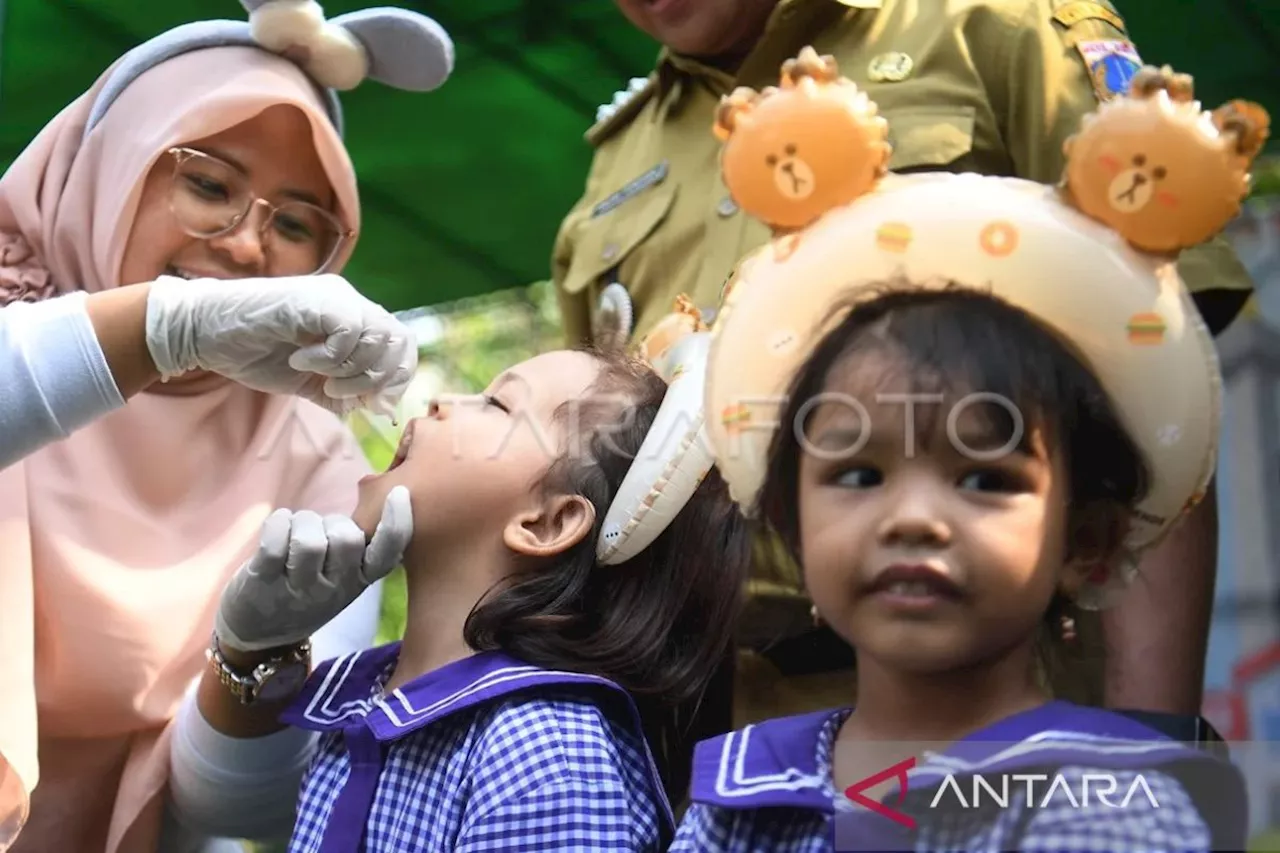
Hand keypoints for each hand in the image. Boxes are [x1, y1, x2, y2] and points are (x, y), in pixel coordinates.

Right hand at [144, 274, 416, 414]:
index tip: (372, 403)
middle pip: (399, 341)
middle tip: (339, 390)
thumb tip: (378, 410)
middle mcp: (350, 302)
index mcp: (353, 319)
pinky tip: (300, 359)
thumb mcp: (309, 381)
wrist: (207, 332)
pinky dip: (329, 356)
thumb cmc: (256, 354)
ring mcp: (334, 297)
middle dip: (376, 379)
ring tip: (318, 376)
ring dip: (351, 369)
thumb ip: (343, 393)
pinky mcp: (315, 298)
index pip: (403, 344)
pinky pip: (348, 330)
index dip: (397, 378)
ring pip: (377, 337)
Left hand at [215, 486, 412, 651]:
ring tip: (294, 531)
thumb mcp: (342, 576)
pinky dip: (277, 523)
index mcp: (359, 581)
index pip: (387, 555)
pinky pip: (275, 543)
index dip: (397, 523)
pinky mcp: (264, 581)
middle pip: (346, 538)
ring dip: (301, 522)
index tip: (398, 492)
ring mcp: (299, 589)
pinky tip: (277, 527)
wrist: (258, 631)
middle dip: (332, 521)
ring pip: (309, 540)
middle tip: (320, 531)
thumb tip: (377, 500)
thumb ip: (357, 547)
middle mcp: (333, 589)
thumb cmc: (307, 589)